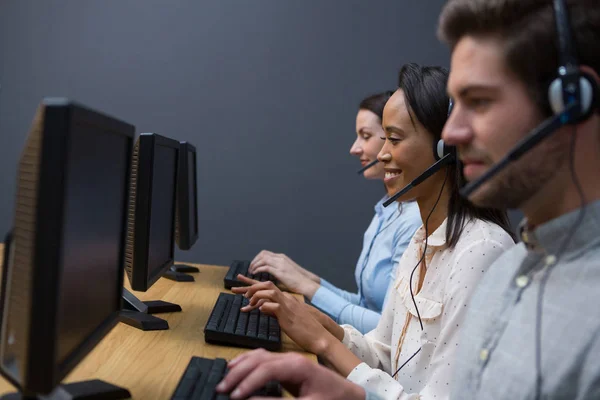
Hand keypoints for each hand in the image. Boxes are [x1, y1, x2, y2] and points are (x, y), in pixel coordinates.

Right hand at [216, 349, 365, 399]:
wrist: (350, 394)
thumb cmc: (332, 399)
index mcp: (297, 365)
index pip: (265, 369)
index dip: (247, 383)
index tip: (234, 396)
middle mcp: (290, 358)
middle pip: (258, 359)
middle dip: (238, 373)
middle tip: (221, 388)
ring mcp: (288, 359)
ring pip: (258, 356)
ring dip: (240, 366)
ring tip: (225, 378)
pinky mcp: (287, 365)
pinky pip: (263, 359)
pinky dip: (249, 363)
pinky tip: (239, 370)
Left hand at [232, 280, 332, 354]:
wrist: (319, 336)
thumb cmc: (305, 330)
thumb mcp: (287, 317)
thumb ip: (274, 310)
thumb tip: (262, 308)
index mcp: (287, 298)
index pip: (269, 287)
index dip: (254, 285)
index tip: (242, 284)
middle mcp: (287, 298)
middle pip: (267, 284)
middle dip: (252, 287)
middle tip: (244, 296)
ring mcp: (288, 305)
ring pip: (269, 291)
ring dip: (256, 295)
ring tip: (249, 303)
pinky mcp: (287, 314)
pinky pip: (272, 305)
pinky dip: (263, 307)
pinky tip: (260, 311)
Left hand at [248, 250, 320, 296]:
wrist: (305, 283)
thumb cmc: (297, 280)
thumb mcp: (286, 271)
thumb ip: (278, 269)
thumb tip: (269, 272)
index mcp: (282, 257)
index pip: (266, 253)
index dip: (257, 258)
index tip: (254, 264)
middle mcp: (280, 258)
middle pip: (262, 254)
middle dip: (254, 260)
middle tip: (250, 267)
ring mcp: (280, 264)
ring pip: (262, 259)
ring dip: (255, 265)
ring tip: (251, 271)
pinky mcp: (279, 271)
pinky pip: (265, 267)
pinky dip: (258, 269)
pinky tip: (255, 274)